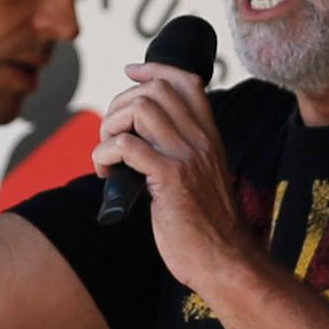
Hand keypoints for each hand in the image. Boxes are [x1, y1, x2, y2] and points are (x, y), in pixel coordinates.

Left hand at [91, 62, 252, 287]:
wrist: (225, 260)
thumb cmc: (206, 226)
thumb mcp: (202, 178)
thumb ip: (181, 155)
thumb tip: (141, 142)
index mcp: (209, 136)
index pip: (186, 80)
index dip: (153, 69)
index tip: (131, 72)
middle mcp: (200, 140)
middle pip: (154, 90)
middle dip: (120, 105)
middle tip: (111, 136)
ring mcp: (186, 157)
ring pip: (139, 109)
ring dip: (109, 128)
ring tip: (108, 155)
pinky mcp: (169, 179)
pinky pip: (126, 146)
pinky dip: (104, 154)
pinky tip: (106, 173)